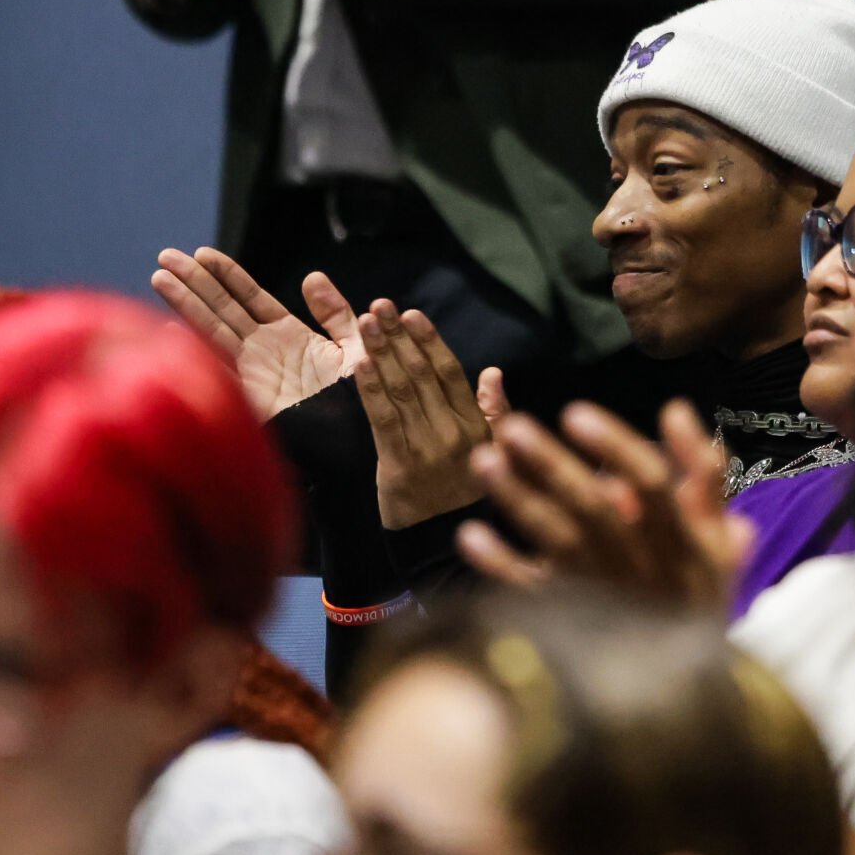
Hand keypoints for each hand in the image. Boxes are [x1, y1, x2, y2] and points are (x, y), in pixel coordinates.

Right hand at [151, 247, 361, 418]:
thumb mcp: (357, 346)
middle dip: (195, 282)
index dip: (227, 275)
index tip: (202, 253)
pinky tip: (171, 331)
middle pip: (223, 308)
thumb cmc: (366, 397)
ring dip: (186, 305)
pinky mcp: (251, 397)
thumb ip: (336, 313)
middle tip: (166, 255)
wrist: (364, 439)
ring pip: (214, 330)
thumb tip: (312, 276)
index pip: (250, 296)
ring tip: (159, 278)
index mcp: (287, 335)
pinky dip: (196, 351)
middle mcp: (263, 351)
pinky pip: (220, 370)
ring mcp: (253, 372)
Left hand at [348, 299, 511, 529]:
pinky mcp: (399, 467)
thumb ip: (494, 412)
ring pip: (402, 391)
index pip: (451, 373)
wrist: (443, 547)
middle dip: (399, 337)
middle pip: (423, 375)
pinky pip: (384, 421)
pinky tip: (360, 364)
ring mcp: (426, 450)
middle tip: (379, 307)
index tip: (411, 314)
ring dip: (381, 353)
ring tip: (365, 323)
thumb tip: (494, 372)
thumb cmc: (466, 496)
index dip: (430, 341)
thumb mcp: (492, 453)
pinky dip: (371, 390)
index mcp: (475, 427)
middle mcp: (453, 433)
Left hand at [457, 399, 752, 609]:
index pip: (651, 484)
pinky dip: (501, 566)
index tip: (574, 413)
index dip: (615, 447)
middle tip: (513, 428)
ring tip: (483, 460)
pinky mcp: (574, 622)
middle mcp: (641, 566)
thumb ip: (704, 476)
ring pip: (560, 544)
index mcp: (682, 541)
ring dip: (520, 502)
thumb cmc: (696, 594)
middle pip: (595, 510)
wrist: (682, 686)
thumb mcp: (716, 540)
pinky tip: (470, 535)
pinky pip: (533, 594)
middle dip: (554, 467)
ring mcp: (604, 596)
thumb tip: (675, 410)